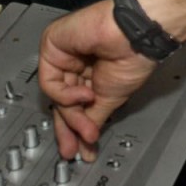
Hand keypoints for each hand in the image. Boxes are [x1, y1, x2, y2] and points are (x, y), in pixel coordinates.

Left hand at [38, 0, 157, 160]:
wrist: (135, 35)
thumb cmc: (132, 56)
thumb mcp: (110, 98)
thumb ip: (92, 117)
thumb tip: (85, 138)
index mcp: (90, 71)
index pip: (76, 103)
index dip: (77, 127)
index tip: (82, 149)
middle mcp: (75, 62)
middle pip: (62, 101)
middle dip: (69, 127)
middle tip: (72, 149)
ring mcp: (63, 54)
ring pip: (55, 94)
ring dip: (72, 114)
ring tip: (88, 123)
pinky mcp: (52, 44)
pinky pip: (49, 80)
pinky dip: (65, 94)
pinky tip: (85, 93)